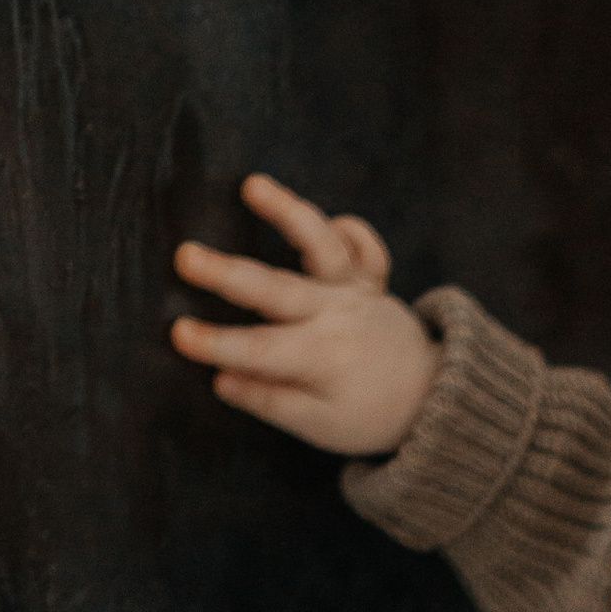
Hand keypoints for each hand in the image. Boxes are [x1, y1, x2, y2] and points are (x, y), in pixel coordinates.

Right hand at [169, 172, 439, 454]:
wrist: (432, 401)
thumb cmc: (366, 416)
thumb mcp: (320, 426)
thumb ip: (274, 401)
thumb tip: (223, 382)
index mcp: (321, 358)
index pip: (260, 351)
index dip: (218, 344)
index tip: (178, 334)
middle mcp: (337, 317)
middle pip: (277, 290)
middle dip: (229, 273)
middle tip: (185, 256)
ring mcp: (356, 293)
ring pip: (323, 247)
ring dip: (289, 212)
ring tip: (253, 185)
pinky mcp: (372, 280)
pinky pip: (368, 249)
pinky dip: (353, 230)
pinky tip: (334, 219)